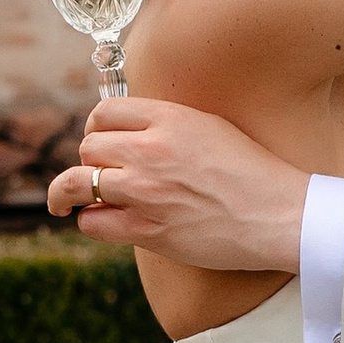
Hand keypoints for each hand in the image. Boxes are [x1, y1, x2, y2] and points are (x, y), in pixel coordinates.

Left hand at [47, 96, 309, 274]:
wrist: (280, 216)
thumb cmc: (253, 173)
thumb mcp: (211, 128)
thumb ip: (168, 125)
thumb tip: (130, 130)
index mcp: (169, 119)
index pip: (103, 113)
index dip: (95, 128)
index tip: (98, 141)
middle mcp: (151, 150)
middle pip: (88, 148)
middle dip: (88, 160)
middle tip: (95, 173)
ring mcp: (146, 191)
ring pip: (78, 183)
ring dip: (68, 193)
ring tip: (63, 200)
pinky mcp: (148, 229)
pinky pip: (93, 222)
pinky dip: (92, 221)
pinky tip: (101, 221)